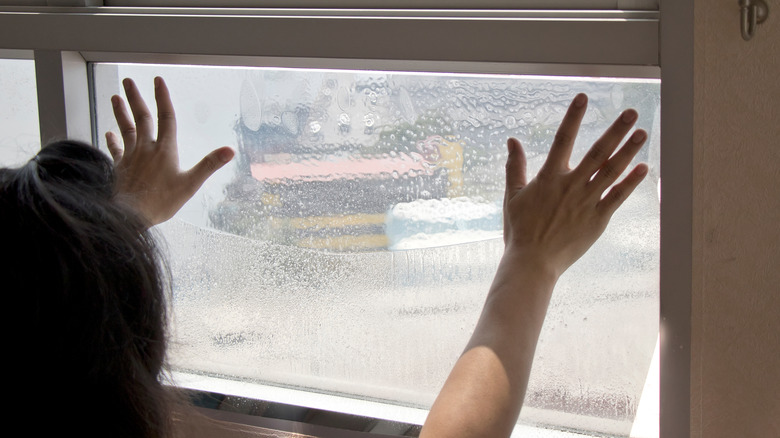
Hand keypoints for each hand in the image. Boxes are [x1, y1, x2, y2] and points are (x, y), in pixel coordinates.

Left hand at [105, 77, 234, 225]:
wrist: (128, 215)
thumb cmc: (160, 202)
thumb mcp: (190, 184)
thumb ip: (209, 165)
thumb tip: (230, 150)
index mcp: (165, 150)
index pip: (166, 118)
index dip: (162, 98)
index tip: (158, 81)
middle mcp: (145, 149)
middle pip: (141, 118)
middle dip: (135, 98)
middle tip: (128, 81)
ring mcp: (130, 157)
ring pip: (125, 129)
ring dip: (120, 113)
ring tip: (114, 97)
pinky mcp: (119, 168)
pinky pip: (115, 150)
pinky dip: (112, 140)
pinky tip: (109, 134)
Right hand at [503, 93, 647, 277]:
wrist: (533, 262)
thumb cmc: (520, 230)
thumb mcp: (513, 195)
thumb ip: (515, 166)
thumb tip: (512, 140)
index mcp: (548, 177)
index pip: (562, 139)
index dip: (573, 117)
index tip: (583, 97)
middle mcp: (570, 185)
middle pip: (597, 152)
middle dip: (616, 130)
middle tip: (631, 113)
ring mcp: (586, 202)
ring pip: (611, 171)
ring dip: (629, 151)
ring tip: (643, 133)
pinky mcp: (597, 219)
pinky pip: (618, 197)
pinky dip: (631, 183)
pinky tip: (643, 169)